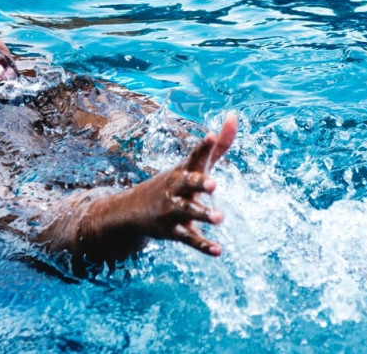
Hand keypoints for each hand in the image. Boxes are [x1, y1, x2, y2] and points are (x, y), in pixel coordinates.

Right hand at [116, 112, 237, 255]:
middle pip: (188, 183)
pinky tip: (218, 251)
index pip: (195, 156)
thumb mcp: (194, 164)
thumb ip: (218, 145)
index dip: (203, 146)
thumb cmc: (175, 183)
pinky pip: (189, 239)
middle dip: (199, 183)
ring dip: (203, 215)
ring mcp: (173, 210)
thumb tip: (234, 116)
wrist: (131, 211)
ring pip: (188, 212)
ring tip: (219, 218)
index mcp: (184, 170)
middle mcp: (177, 188)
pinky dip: (203, 245)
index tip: (211, 136)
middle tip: (214, 185)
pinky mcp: (173, 232)